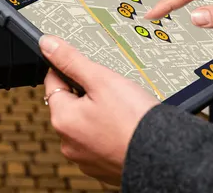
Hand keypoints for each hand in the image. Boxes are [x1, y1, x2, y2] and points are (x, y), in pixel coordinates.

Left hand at [40, 35, 158, 183]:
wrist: (165, 155)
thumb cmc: (135, 119)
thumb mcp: (101, 79)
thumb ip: (71, 60)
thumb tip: (47, 44)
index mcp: (62, 120)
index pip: (53, 82)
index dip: (69, 69)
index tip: (87, 68)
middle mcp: (68, 144)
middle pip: (70, 105)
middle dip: (86, 94)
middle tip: (111, 91)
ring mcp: (85, 159)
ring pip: (85, 125)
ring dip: (97, 115)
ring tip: (122, 110)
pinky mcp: (102, 168)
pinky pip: (99, 143)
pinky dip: (108, 134)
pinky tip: (124, 127)